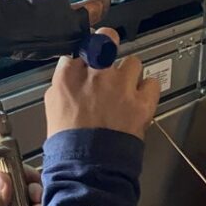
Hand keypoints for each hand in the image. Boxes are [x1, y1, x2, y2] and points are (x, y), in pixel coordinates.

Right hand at [45, 27, 160, 139]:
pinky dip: (147, 91)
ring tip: (125, 89)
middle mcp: (95, 75)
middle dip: (108, 41)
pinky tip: (140, 99)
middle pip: (106, 38)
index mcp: (68, 77)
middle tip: (109, 52)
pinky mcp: (140, 102)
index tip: (89, 57)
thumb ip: (63, 84)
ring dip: (130, 74)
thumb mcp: (52, 107)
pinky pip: (152, 83)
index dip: (86, 52)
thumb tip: (70, 72)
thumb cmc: (68, 142)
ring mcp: (120, 86)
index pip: (80, 48)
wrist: (87, 167)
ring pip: (133, 62)